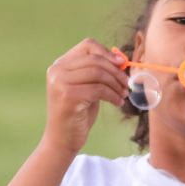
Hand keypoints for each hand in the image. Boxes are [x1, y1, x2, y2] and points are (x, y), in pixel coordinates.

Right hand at [43, 39, 128, 157]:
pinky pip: (99, 89)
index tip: (122, 64)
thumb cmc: (77, 113)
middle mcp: (57, 70)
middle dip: (116, 71)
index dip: (108, 53)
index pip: (88, 45)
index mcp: (60, 64)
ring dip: (116, 84)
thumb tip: (122, 58)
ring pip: (98, 73)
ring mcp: (60, 83)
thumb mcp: (87, 87)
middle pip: (96, 60)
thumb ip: (98, 71)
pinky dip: (113, 95)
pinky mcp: (68, 96)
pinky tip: (118, 103)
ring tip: (123, 95)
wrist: (62, 139)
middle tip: (127, 84)